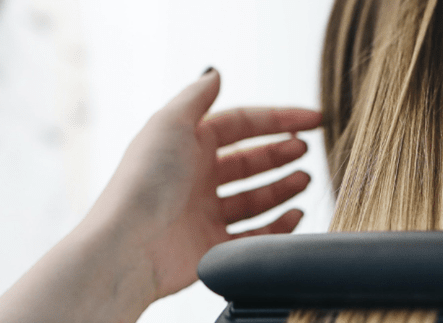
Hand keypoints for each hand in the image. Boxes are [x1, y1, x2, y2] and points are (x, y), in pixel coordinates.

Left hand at [95, 70, 318, 296]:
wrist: (129, 246)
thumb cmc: (146, 182)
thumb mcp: (170, 123)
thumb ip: (197, 96)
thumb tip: (215, 72)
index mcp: (186, 144)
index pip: (240, 124)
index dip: (277, 119)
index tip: (314, 120)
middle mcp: (196, 177)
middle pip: (249, 160)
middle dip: (280, 153)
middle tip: (306, 150)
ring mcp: (204, 213)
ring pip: (254, 197)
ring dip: (282, 187)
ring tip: (305, 180)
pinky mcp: (213, 248)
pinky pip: (255, 235)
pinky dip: (278, 225)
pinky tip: (295, 213)